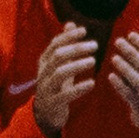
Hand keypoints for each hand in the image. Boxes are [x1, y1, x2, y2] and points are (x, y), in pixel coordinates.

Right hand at [32, 23, 96, 137]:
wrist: (45, 114)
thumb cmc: (55, 85)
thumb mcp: (59, 64)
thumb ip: (65, 45)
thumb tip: (71, 24)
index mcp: (45, 61)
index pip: (55, 44)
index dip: (68, 36)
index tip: (84, 30)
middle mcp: (43, 72)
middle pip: (57, 56)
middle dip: (75, 48)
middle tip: (95, 45)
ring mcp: (46, 88)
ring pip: (59, 73)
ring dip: (77, 65)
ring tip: (93, 61)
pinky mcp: (53, 102)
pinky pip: (65, 95)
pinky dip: (78, 88)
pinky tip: (92, 83)